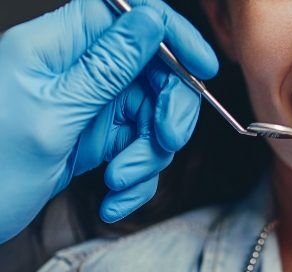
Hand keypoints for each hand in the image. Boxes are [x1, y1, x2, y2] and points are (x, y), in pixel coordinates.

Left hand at [0, 0, 217, 242]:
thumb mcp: (53, 115)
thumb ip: (106, 67)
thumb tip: (150, 22)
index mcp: (55, 48)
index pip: (127, 15)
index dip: (171, 35)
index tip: (202, 70)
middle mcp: (76, 72)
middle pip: (152, 72)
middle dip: (168, 111)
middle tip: (165, 141)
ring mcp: (88, 107)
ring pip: (150, 118)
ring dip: (147, 157)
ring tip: (119, 182)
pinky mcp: (95, 141)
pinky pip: (137, 151)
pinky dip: (135, 180)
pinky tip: (112, 199)